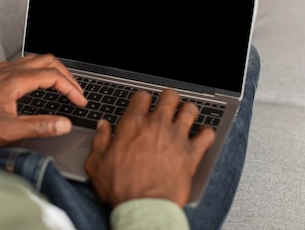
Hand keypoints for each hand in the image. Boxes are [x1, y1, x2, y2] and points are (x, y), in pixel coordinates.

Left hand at [0, 54, 86, 147]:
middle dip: (66, 75)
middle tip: (76, 91)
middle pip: (47, 61)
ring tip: (61, 83)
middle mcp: (9, 72)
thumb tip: (64, 124)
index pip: (53, 77)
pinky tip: (31, 82)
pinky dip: (35, 70)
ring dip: (51, 69)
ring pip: (33, 60)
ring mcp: (0, 73)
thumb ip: (39, 126)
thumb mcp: (8, 130)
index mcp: (16, 81)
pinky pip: (20, 65)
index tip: (80, 102)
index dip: (72, 88)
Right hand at [84, 89, 215, 207]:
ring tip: (185, 114)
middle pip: (169, 97)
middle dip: (168, 98)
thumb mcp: (96, 163)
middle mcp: (157, 126)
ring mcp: (176, 138)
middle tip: (167, 103)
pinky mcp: (192, 154)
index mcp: (133, 125)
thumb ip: (100, 140)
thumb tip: (102, 126)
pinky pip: (207, 135)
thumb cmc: (120, 188)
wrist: (143, 207)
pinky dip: (206, 133)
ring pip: (190, 110)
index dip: (143, 98)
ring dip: (187, 111)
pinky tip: (203, 134)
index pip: (142, 97)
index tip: (143, 103)